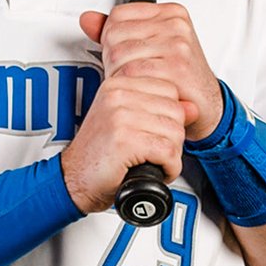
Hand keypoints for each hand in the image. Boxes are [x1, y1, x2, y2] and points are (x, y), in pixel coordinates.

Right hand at [60, 75, 187, 213]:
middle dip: (172, 138)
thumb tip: (192, 107)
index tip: (153, 132)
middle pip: (176, 111)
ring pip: (175, 133)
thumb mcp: (130, 123)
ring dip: (170, 155)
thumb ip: (159, 110)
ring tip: (150, 161)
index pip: (170, 90)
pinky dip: (168, 169)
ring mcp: (120, 115)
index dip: (169, 117)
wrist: (73, 180)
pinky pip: (168, 152)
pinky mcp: (125, 140)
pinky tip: (152, 170)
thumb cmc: (99, 155)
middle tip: (152, 151)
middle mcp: (118, 95)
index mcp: (119, 84)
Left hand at [80, 3, 223, 140]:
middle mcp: (176, 25)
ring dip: (120, 76)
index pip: (118, 16)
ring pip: (120, 55)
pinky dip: (131, 87)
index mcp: (170, 13)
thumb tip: (87, 19)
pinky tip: (142, 91)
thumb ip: (117, 31)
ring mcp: (178, 44)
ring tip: (138, 83)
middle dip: (114, 61)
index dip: (112, 40)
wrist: (207, 106)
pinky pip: (133, 74)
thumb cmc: (180, 78)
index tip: (126, 54)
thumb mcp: (149, 47)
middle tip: (132, 74)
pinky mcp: (176, 67)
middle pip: (115, 36)